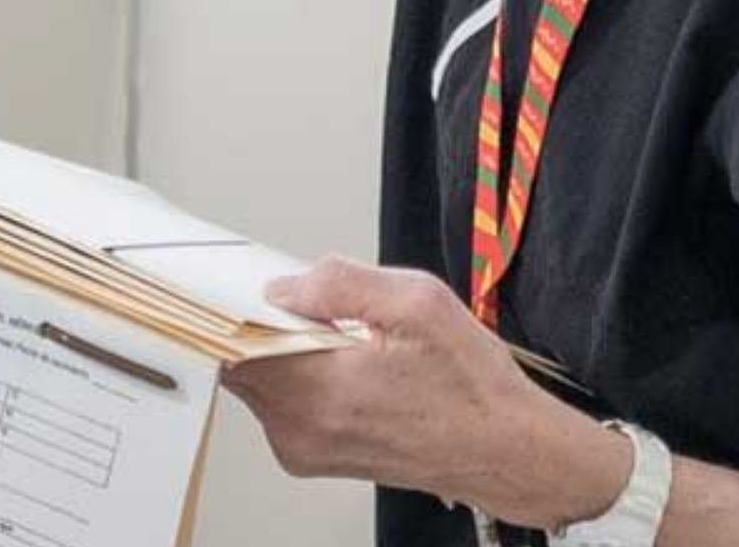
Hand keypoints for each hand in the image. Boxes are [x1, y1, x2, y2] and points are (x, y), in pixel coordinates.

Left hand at [220, 256, 628, 530]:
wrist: (507, 451)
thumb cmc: (472, 385)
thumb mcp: (418, 303)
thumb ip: (340, 284)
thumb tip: (285, 286)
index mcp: (318, 391)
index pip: (231, 344)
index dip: (233, 304)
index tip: (244, 283)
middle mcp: (301, 429)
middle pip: (241, 360)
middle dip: (265, 322)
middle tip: (308, 302)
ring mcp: (304, 449)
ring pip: (261, 380)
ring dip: (286, 348)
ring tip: (341, 336)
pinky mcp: (314, 456)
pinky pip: (283, 401)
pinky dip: (301, 374)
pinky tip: (345, 362)